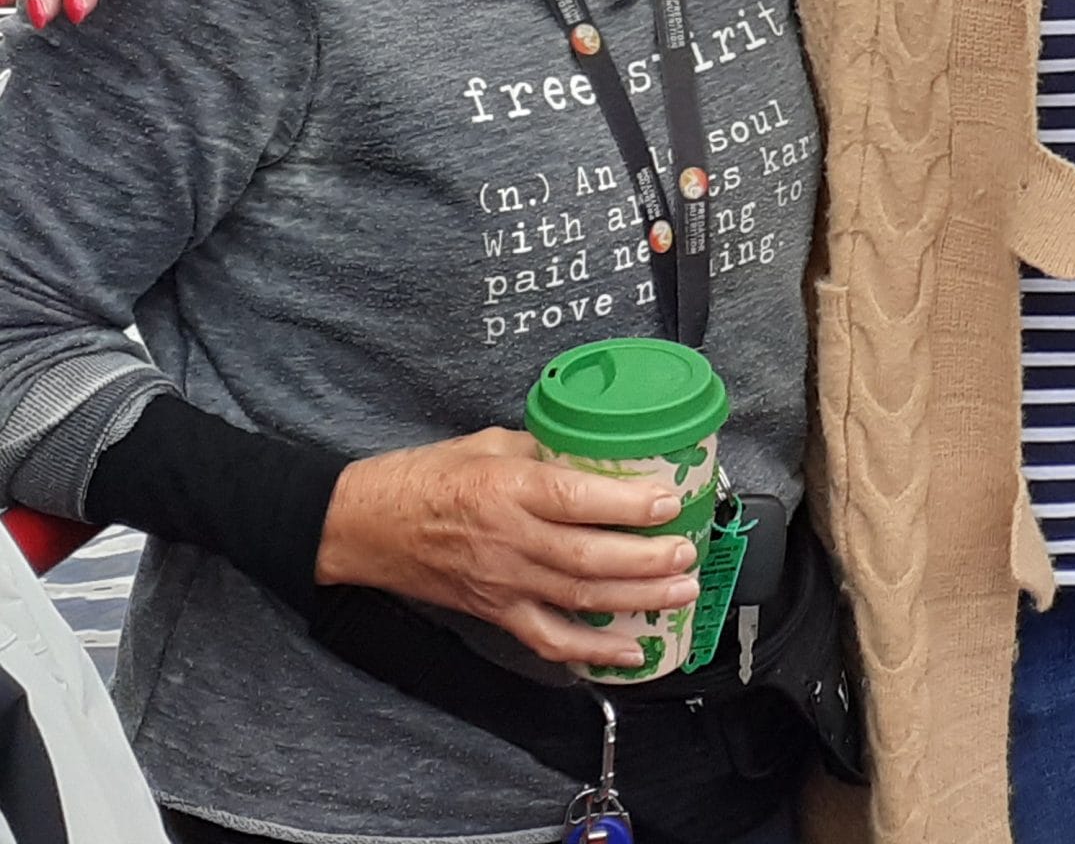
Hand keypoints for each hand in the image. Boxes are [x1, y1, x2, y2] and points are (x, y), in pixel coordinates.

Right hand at [315, 429, 698, 670]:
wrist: (364, 526)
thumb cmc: (426, 477)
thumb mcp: (489, 444)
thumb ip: (547, 450)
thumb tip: (602, 454)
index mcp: (509, 489)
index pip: (577, 500)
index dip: (628, 504)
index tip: (668, 500)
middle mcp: (509, 540)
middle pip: (588, 559)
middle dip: (647, 561)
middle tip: (688, 554)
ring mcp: (504, 583)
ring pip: (578, 600)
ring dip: (636, 601)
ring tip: (681, 593)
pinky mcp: (496, 612)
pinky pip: (548, 640)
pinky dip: (592, 652)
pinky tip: (632, 652)